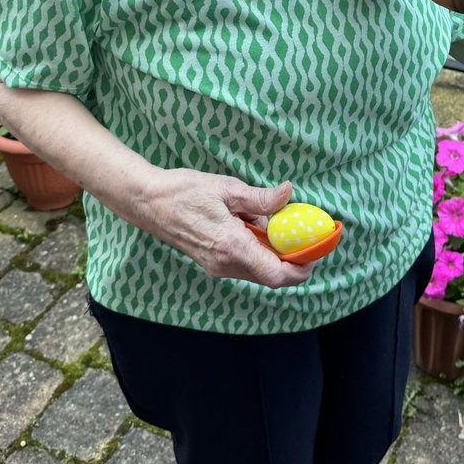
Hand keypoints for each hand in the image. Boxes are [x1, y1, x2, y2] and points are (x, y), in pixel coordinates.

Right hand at [152, 169, 312, 288]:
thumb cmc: (184, 191)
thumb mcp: (226, 188)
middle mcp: (225, 264)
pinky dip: (258, 250)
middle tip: (304, 235)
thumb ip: (260, 198)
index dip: (301, 268)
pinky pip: (244, 263)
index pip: (276, 275)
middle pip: (271, 275)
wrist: (148, 202)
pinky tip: (254, 225)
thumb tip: (288, 194)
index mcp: (232, 247)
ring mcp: (217, 266)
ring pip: (258, 270)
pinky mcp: (212, 262)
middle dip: (292, 259)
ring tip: (276, 223)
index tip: (315, 251)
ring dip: (273, 253)